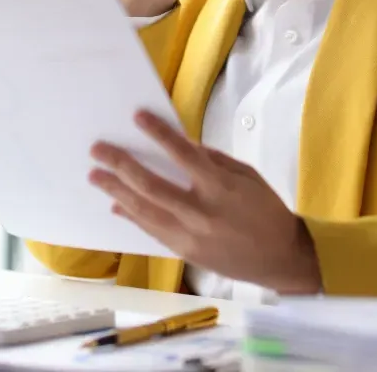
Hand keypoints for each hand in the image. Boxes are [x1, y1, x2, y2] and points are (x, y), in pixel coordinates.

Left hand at [88, 110, 321, 294]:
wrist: (280, 258)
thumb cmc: (266, 209)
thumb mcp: (246, 175)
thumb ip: (212, 160)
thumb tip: (181, 146)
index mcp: (221, 188)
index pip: (183, 155)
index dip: (159, 134)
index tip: (137, 117)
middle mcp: (201, 213)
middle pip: (151, 186)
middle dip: (121, 166)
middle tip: (98, 150)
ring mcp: (190, 236)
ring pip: (144, 211)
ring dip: (117, 192)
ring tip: (96, 176)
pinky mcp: (185, 253)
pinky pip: (151, 231)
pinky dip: (132, 216)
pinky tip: (117, 205)